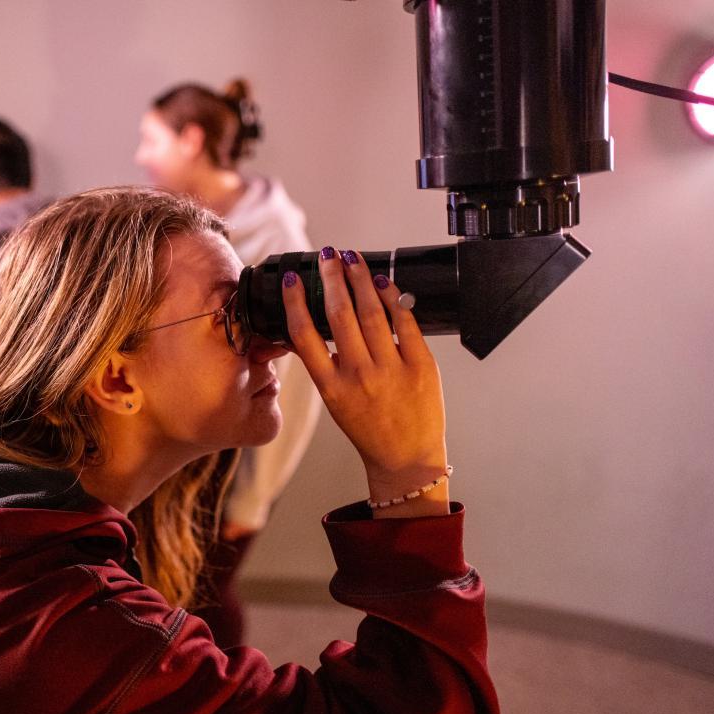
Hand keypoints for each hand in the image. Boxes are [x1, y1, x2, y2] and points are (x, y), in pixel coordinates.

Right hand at [282, 248, 448, 513]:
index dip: (295, 302)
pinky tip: (383, 281)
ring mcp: (392, 369)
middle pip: (339, 314)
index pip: (305, 335)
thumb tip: (319, 323)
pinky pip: (405, 322)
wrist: (406, 458)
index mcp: (331, 387)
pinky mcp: (421, 365)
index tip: (291, 279)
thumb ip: (327, 364)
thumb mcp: (336, 401)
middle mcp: (359, 375)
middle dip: (331, 276)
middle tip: (327, 254)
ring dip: (360, 278)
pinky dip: (393, 297)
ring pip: (372, 311)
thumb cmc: (368, 429)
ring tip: (352, 258)